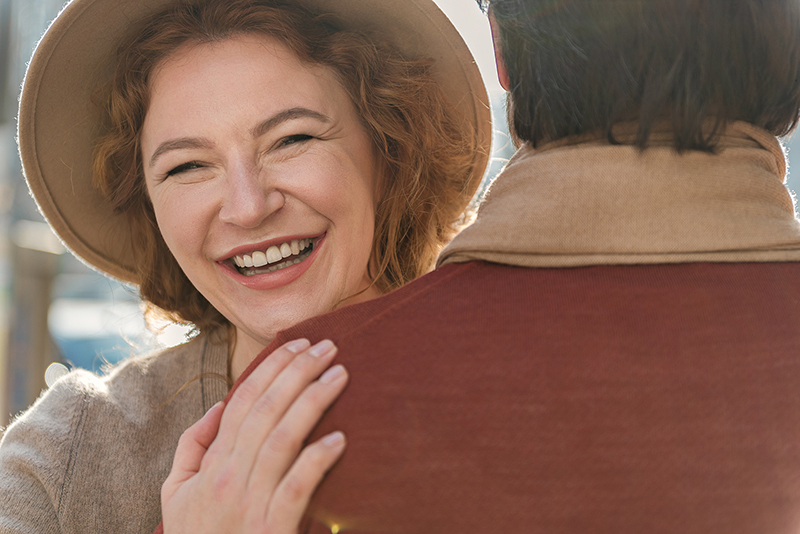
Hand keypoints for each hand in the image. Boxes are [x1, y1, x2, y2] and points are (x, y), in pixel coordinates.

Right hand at [161, 339, 346, 533]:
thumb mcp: (174, 493)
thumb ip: (192, 445)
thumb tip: (220, 404)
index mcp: (211, 464)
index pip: (242, 401)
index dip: (271, 368)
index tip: (297, 344)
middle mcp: (229, 478)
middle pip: (266, 411)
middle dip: (298, 372)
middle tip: (328, 346)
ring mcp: (250, 505)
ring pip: (282, 440)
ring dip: (312, 402)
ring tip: (339, 375)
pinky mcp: (272, 531)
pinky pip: (297, 490)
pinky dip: (317, 462)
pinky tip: (340, 438)